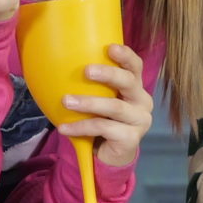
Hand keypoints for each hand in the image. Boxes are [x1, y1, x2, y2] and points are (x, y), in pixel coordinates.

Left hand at [55, 42, 153, 169]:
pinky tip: (64, 128)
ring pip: (114, 107)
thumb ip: (93, 85)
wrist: (110, 155)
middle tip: (87, 71)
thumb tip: (60, 64)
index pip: (135, 67)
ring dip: (89, 103)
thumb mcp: (100, 99)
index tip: (110, 47)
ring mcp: (139, 121)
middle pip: (129, 82)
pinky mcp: (131, 139)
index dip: (125, 56)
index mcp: (136, 87)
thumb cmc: (103, 121)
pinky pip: (103, 128)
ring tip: (66, 101)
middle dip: (108, 74)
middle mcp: (142, 102)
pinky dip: (81, 127)